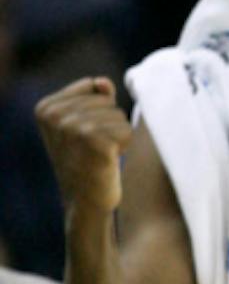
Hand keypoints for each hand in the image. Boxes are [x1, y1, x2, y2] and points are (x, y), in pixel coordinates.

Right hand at [34, 77, 131, 215]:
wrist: (86, 201)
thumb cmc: (89, 161)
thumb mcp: (84, 124)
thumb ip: (95, 97)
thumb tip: (103, 81)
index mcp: (46, 107)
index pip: (93, 86)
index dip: (99, 111)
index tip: (85, 135)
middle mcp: (55, 115)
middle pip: (108, 101)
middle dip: (110, 124)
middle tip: (95, 148)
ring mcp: (73, 128)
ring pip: (119, 116)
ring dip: (118, 137)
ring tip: (101, 155)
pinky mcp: (95, 142)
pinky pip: (127, 131)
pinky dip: (125, 146)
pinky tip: (109, 160)